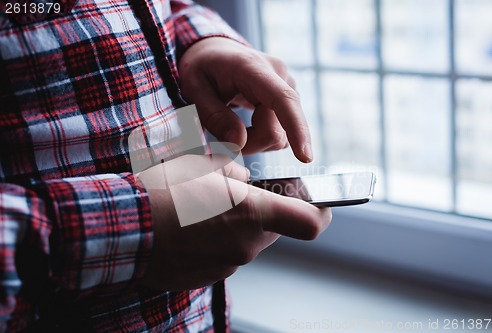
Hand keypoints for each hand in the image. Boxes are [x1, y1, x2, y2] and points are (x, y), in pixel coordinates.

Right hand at [138, 155, 330, 290]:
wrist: (122, 227)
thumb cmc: (166, 190)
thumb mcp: (207, 165)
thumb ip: (237, 172)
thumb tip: (244, 179)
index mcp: (253, 215)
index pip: (311, 223)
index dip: (322, 212)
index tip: (322, 204)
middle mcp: (246, 246)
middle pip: (273, 230)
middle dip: (263, 212)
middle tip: (238, 195)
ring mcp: (225, 265)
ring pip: (246, 243)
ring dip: (235, 226)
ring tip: (204, 210)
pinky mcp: (205, 277)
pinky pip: (222, 256)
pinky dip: (215, 241)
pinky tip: (190, 228)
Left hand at [178, 37, 312, 162]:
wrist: (216, 52)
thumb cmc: (202, 68)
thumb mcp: (194, 89)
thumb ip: (214, 116)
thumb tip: (239, 143)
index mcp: (254, 68)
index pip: (283, 98)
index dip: (295, 128)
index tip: (305, 157)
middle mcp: (280, 75)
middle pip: (276, 131)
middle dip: (249, 144)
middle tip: (220, 138)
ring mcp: (289, 87)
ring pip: (281, 136)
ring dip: (255, 142)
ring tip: (231, 126)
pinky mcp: (291, 100)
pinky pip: (282, 133)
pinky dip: (262, 138)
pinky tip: (246, 126)